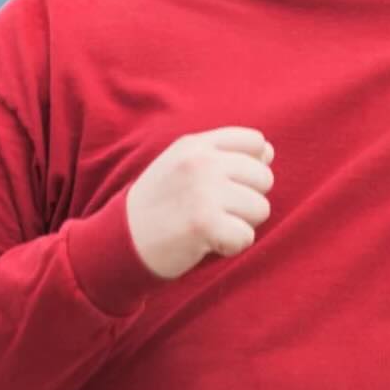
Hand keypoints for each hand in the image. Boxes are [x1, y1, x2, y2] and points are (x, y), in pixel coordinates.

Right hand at [126, 127, 274, 279]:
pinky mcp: (204, 223)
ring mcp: (203, 191)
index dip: (252, 167)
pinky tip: (206, 243)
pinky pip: (247, 237)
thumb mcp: (182, 166)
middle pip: (264, 178)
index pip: (256, 142)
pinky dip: (231, 246)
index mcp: (196, 145)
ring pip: (261, 209)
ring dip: (240, 225)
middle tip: (213, 211)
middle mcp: (201, 162)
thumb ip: (223, 156)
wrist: (120, 241)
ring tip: (209, 226)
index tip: (227, 185)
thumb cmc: (159, 205)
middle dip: (247, 200)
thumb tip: (269, 152)